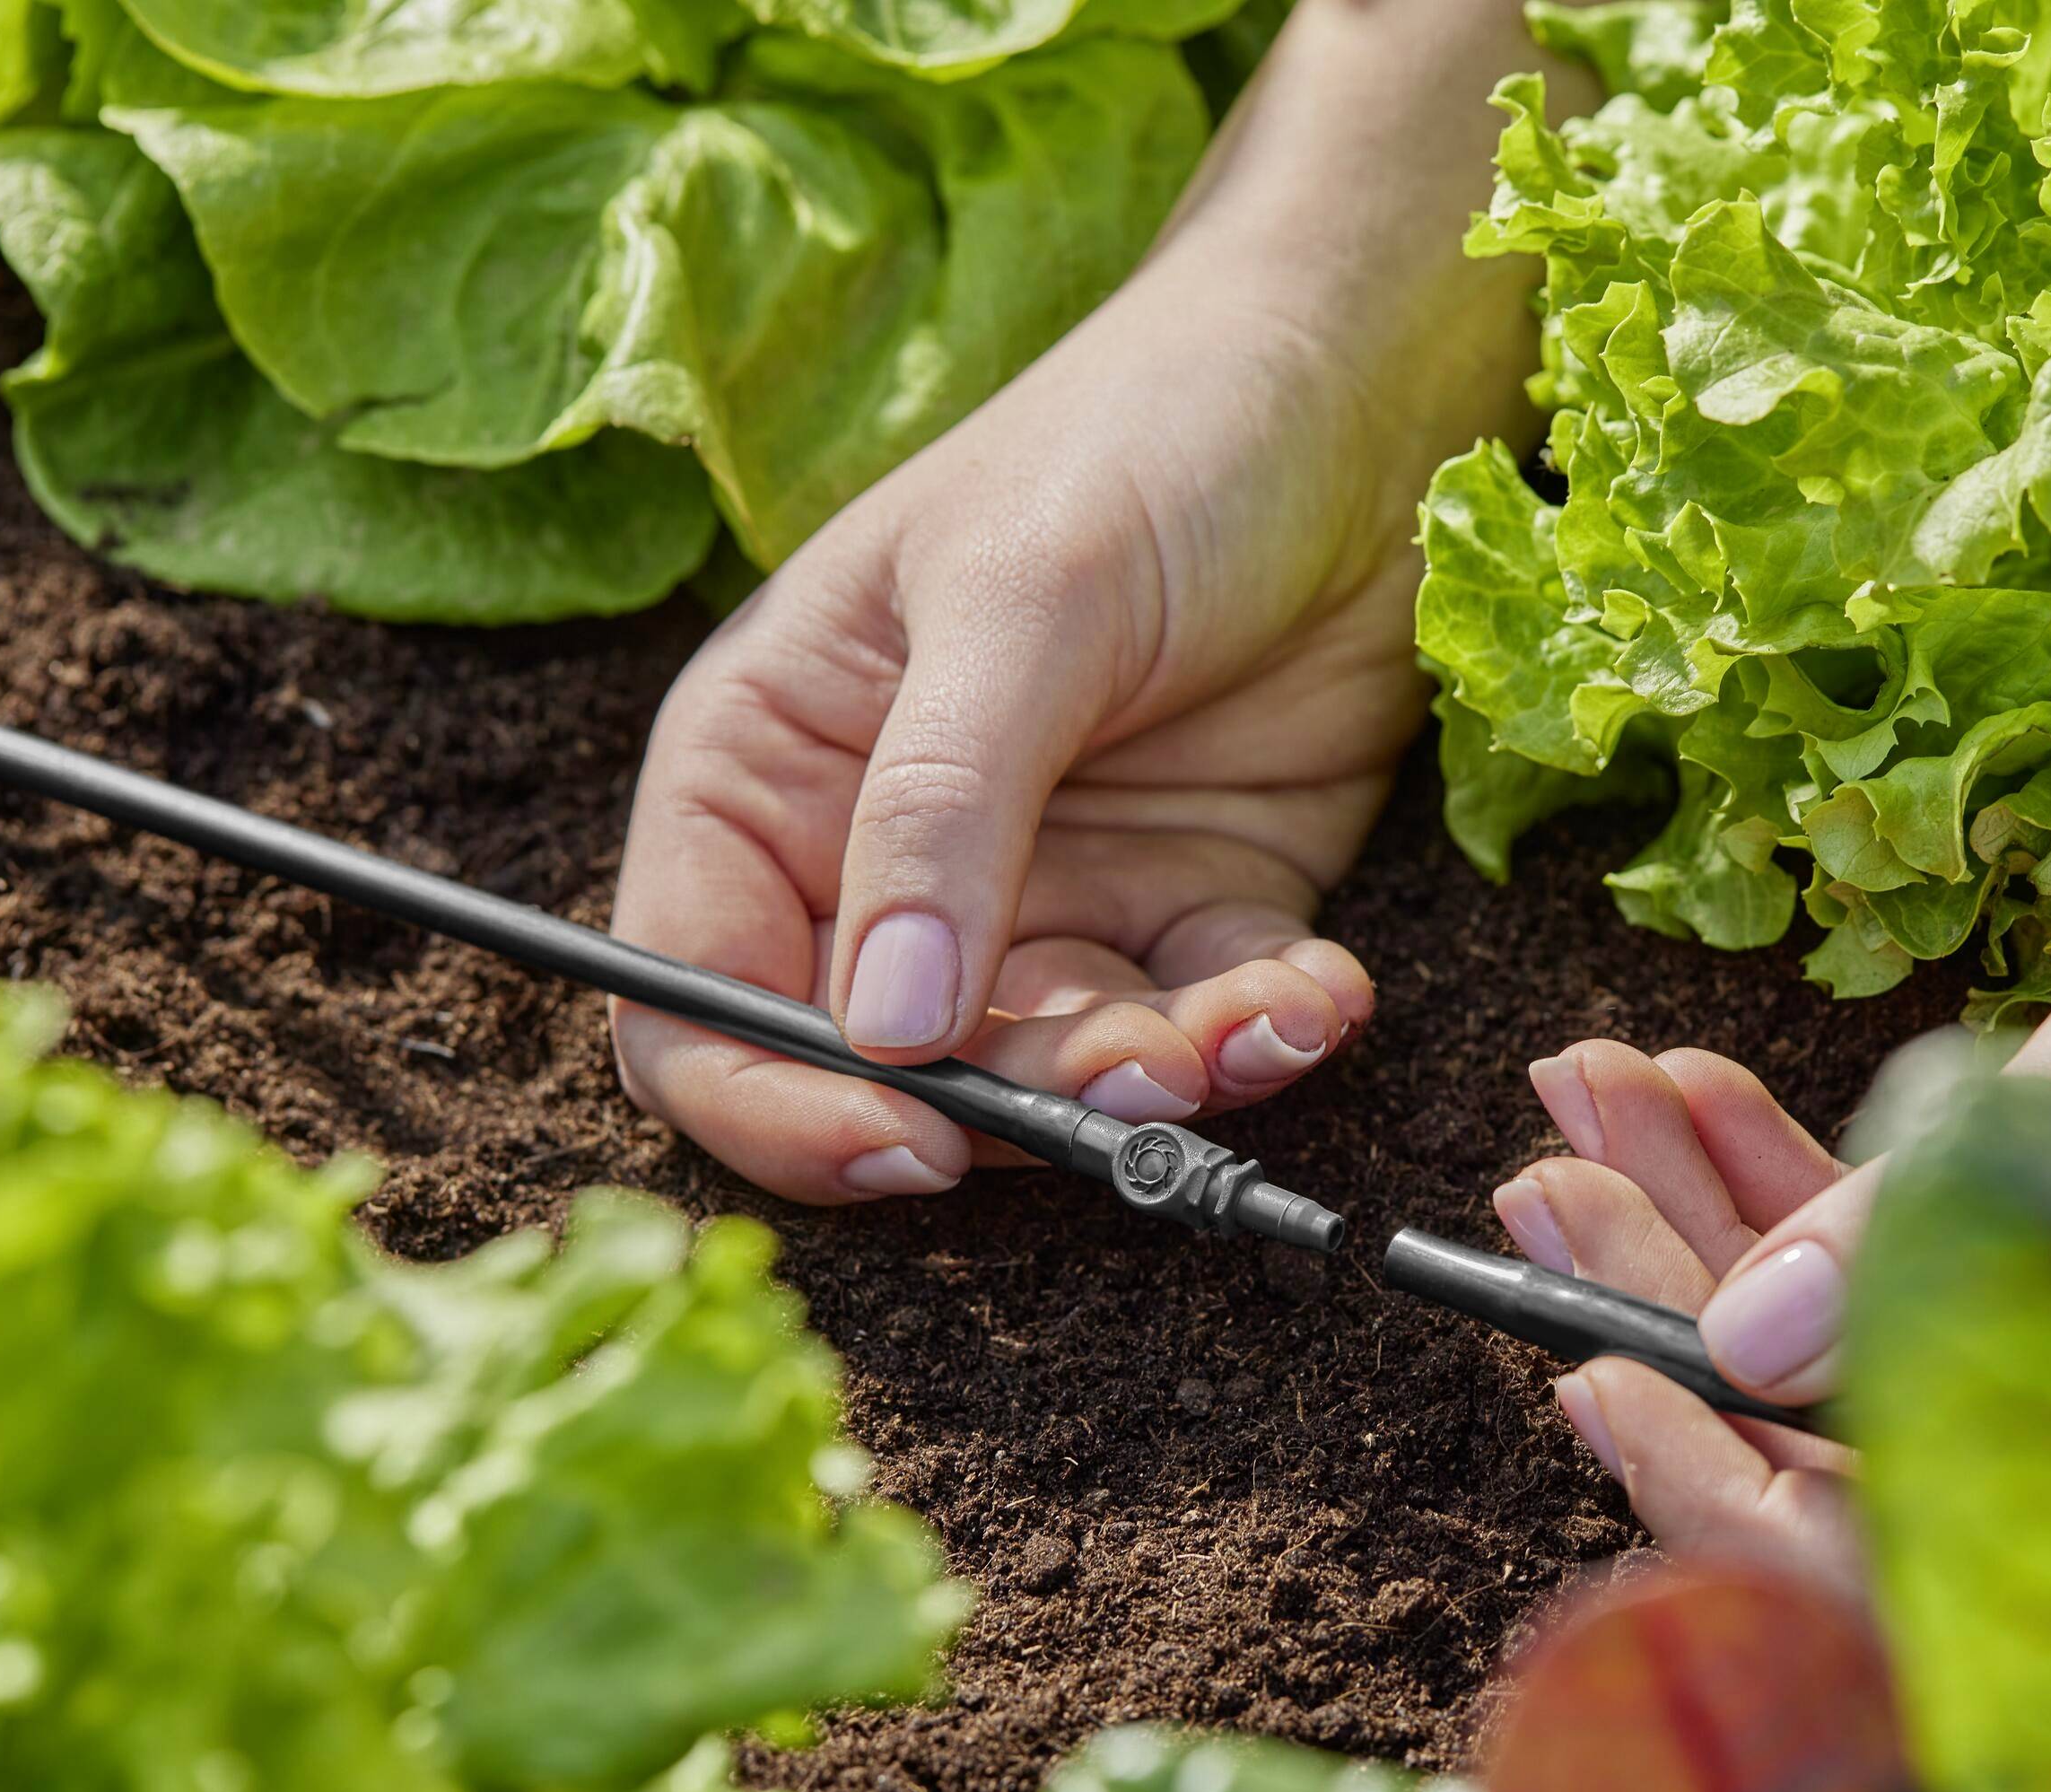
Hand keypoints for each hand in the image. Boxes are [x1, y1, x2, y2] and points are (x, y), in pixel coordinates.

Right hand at [607, 0, 1573, 1201]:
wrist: (1356, 387)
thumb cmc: (1149, 438)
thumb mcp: (1020, 604)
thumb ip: (940, 814)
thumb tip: (879, 1033)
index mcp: (773, 764)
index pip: (694, 991)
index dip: (777, 1102)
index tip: (908, 1144)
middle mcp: (887, 854)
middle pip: (888, 1068)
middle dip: (1015, 1103)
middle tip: (1137, 1091)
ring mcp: (1044, 889)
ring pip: (1059, 1069)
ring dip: (1155, 1079)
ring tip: (1255, 1027)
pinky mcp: (1187, 904)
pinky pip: (1202, 1023)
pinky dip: (1259, 1034)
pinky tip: (1321, 994)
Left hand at [1496, 818, 2050, 1584]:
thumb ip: (1958, 1206)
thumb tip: (1740, 1353)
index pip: (1927, 1585)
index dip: (1730, 1507)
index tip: (1585, 1370)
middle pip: (1856, 1486)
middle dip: (1675, 1324)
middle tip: (1548, 1171)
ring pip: (1859, 1389)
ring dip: (1707, 1244)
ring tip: (1586, 1101)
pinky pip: (1910, 1312)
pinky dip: (1792, 1208)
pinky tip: (1692, 1094)